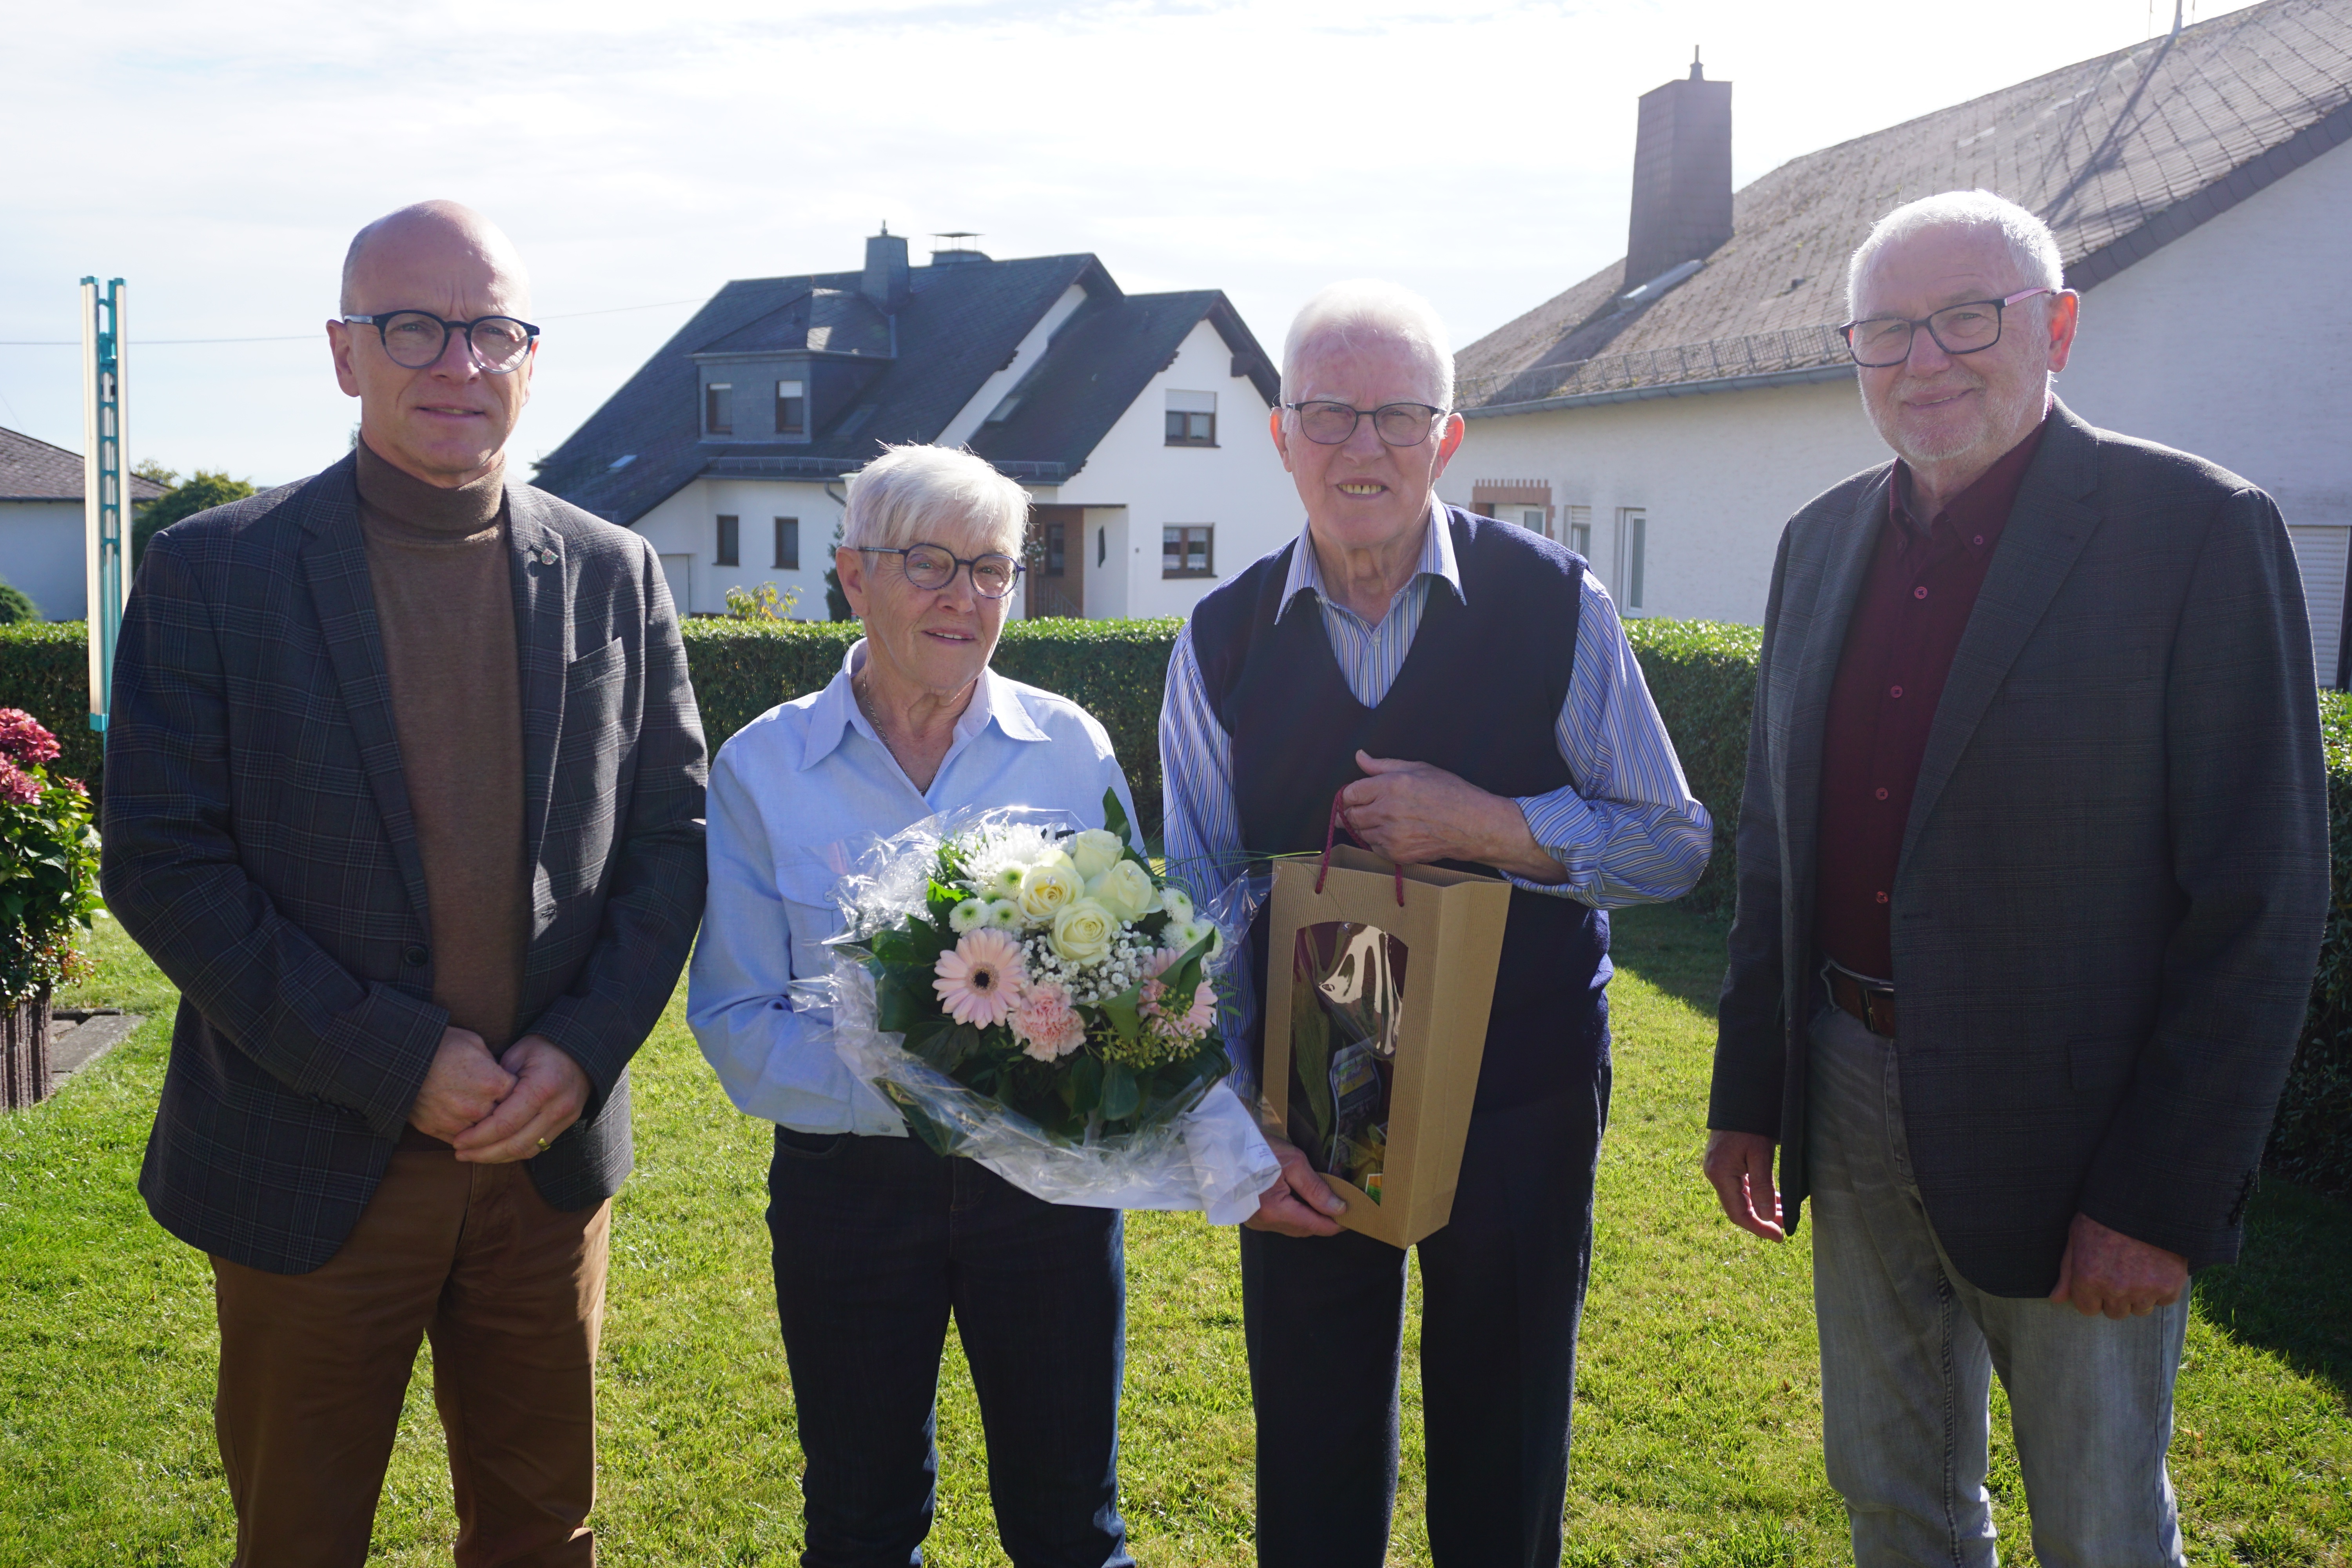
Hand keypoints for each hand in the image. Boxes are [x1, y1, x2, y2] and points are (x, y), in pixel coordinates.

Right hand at [408, 1026, 517, 1141]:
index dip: (518, 1094)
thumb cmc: (441, 1045)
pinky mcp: (435, 1129)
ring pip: (482, 1134)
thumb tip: (500, 1076)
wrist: (400, 1056)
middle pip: (503, 1120)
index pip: (519, 1097)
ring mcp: (456, 1121)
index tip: (515, 1091)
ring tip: (481, 1118)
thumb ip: (493, 1064)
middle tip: (502, 1109)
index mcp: (493, 1083)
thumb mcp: (475, 1044)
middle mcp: (478, 1107)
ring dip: (483, 1128)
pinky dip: (464, 1135)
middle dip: (504, 1114)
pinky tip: (466, 1127)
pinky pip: (459, 1140)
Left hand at [449, 1035, 591, 1163]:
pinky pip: (537, 1147)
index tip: (458, 1140)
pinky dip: (513, 1153)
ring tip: (473, 1156)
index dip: (479, 1136)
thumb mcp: (518, 1053)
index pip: (505, 1123)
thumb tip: (475, 1106)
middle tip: (460, 1153)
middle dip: (484, 1153)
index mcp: (542, 1087)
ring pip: (526, 1150)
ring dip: (497, 1157)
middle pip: (515, 1143)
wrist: (582, 1051)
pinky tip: (495, 1151)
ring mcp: (564, 1119)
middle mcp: (556, 1108)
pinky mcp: (566, 1125)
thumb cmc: (545, 1047)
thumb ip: (498, 1081)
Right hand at [1243, 1136, 1348, 1236]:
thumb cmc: (1257, 1148)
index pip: (1315, 1226)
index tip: (1354, 1217)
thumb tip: (1339, 1208)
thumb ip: (1316, 1188)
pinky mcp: (1252, 1216)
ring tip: (1324, 1201)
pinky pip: (1281, 1222)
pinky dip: (1295, 1214)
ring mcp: (1256, 1221)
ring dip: (1310, 1217)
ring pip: (1293, 1227)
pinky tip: (1302, 1199)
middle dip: (1325, 1220)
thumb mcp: (1293, 1163)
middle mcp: (1265, 1223)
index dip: (1337, 1224)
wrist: (1224, 1145)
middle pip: (1304, 1229)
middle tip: (1342, 1206)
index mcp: (1275, 1211)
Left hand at [1340, 752, 1565, 881]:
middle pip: (1350, 815)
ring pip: (1360, 833)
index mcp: (1390, 786)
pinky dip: (1379, 841)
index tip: (1356, 796)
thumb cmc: (1449, 793)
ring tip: (1388, 819)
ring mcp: (1391, 835)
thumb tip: (1360, 757)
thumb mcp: (1417, 769)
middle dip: (1354, 811)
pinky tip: (1397, 832)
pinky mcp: (1397, 854)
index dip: (1350, 795)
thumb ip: (1382, 765)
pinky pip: (1374, 848)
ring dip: (1367, 827)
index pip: (1349, 793)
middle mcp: (1387, 811)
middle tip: (1370, 808)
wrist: (1472, 824)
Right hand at [1703, 1129, 1785, 1241]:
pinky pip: (1741, 1186)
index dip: (1759, 1228)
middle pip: (1739, 1207)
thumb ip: (1762, 1187)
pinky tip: (1774, 1198)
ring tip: (1785, 1213)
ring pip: (1741, 1197)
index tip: (1780, 1237)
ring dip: (1762, 1207)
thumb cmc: (1750, 1124)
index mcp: (1720, 1174)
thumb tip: (1767, 1218)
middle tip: (1787, 1226)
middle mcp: (1714, 1173)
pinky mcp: (1725, 1162)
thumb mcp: (1760, 1155)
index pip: (1738, 1213)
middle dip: (1763, 1219)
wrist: (1740, 1097)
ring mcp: (1718, 1168)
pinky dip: (1757, 1194)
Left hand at [2049, 1212, 2186, 1318]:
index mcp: (2089, 1279)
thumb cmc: (2104, 1215)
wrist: (2145, 1200)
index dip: (2091, 1295)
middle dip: (2114, 1297)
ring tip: (2139, 1267)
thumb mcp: (2077, 1237)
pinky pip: (2164, 1300)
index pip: (2087, 1308)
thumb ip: (2067, 1272)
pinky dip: (2162, 1288)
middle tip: (2120, 1272)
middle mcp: (2116, 1290)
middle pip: (2114, 1312)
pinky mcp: (2170, 1286)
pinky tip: (2157, 1266)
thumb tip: (2056, 1299)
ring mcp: (2144, 1290)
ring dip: (2139, 1295)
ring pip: (2139, 1310)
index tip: (2098, 1280)